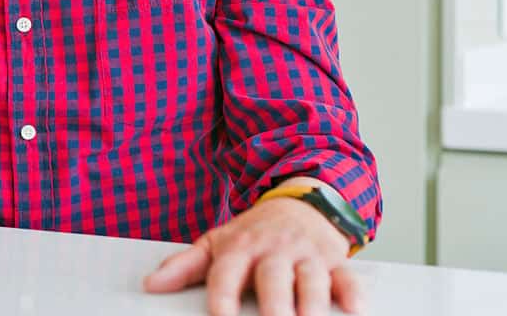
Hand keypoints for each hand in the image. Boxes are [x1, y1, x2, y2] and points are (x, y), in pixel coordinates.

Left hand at [142, 194, 361, 315]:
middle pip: (274, 278)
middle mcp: (274, 250)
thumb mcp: (218, 242)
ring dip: (311, 304)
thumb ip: (186, 265)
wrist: (300, 201)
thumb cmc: (255, 232)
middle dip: (274, 305)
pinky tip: (355, 310)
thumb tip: (151, 283)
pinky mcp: (335, 261)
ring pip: (311, 279)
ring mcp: (306, 255)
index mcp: (240, 247)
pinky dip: (352, 294)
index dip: (222, 296)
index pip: (227, 272)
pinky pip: (347, 277)